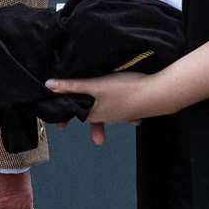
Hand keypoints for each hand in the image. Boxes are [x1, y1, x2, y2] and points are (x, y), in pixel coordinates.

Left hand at [44, 72, 178, 143]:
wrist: (159, 95)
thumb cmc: (126, 90)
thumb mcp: (96, 85)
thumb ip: (73, 86)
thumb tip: (48, 86)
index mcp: (94, 113)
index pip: (72, 113)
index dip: (62, 111)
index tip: (53, 114)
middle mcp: (106, 116)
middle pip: (87, 114)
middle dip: (77, 113)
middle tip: (64, 123)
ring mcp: (120, 114)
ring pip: (103, 112)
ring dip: (95, 111)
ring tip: (91, 117)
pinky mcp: (131, 109)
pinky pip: (119, 109)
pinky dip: (116, 107)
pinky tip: (119, 105)